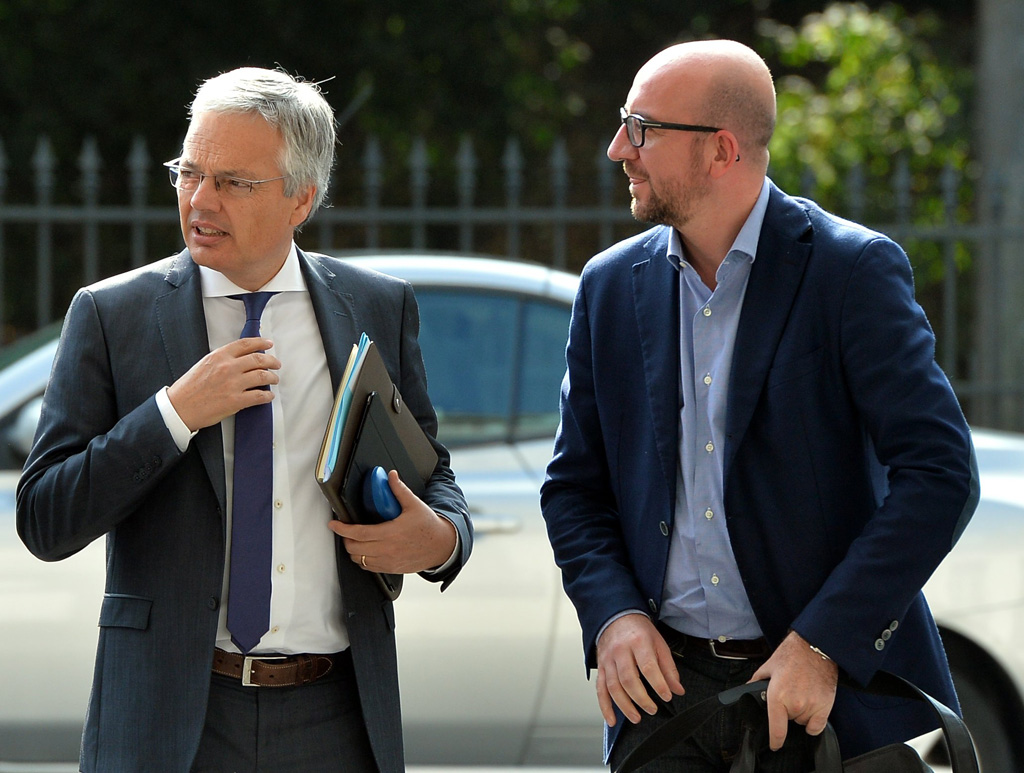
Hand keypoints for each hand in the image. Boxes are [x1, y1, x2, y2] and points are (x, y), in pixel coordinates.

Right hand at [167, 338, 280, 430]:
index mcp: (219, 356)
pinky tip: (269, 396)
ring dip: (272, 378)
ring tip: (274, 380)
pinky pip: (259, 396)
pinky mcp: (236, 401)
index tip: (269, 344)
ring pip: (263, 376)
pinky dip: (267, 396)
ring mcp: (233, 384)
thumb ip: (222, 360)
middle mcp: (228, 367)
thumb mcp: (203, 364)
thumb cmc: (188, 388)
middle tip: (276, 365)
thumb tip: (240, 359)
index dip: (261, 343)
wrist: (179, 408)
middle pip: (259, 359)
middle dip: (272, 361)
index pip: (246, 344)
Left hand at [329, 470, 457, 573]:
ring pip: (359, 560)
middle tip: (344, 530)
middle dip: (345, 539)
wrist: (442, 546)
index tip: (334, 524)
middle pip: (354, 548)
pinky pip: (369, 567)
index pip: (359, 533)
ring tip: (354, 540)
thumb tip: (390, 476)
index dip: (342, 529)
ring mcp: (389, 561)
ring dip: (353, 550)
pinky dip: (362, 559)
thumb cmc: (429, 526)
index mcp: (391, 533)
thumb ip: (399, 490)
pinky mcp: (391, 568)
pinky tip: (365, 551)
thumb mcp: (414, 505)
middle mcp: (388, 550)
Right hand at [596, 614, 684, 725]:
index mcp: (638, 642)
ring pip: (613, 687)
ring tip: (637, 717)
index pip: (648, 666)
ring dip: (624, 706)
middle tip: (653, 709)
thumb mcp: (658, 643)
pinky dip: (605, 707)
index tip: (667, 696)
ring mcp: (608, 660)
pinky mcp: (600, 668)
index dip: (658, 684)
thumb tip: (677, 689)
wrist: (616, 618)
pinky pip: (600, 689)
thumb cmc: (638, 631)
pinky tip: (612, 719)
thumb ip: (668, 667)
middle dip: (641, 698)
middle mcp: (620, 651)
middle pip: (628, 679)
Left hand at [750, 631, 838, 750]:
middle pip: (789, 721)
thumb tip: (748, 690)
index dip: (775, 741)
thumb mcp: (768, 666)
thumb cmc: (791, 655)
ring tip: (801, 693)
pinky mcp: (825, 706)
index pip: (777, 729)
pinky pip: (817, 726)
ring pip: (803, 722)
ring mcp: (811, 706)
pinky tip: (811, 706)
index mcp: (777, 696)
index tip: (775, 745)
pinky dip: (813, 721)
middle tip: (790, 693)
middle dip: (787, 711)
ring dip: (801, 713)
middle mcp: (795, 704)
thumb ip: (756, 682)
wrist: (815, 647)